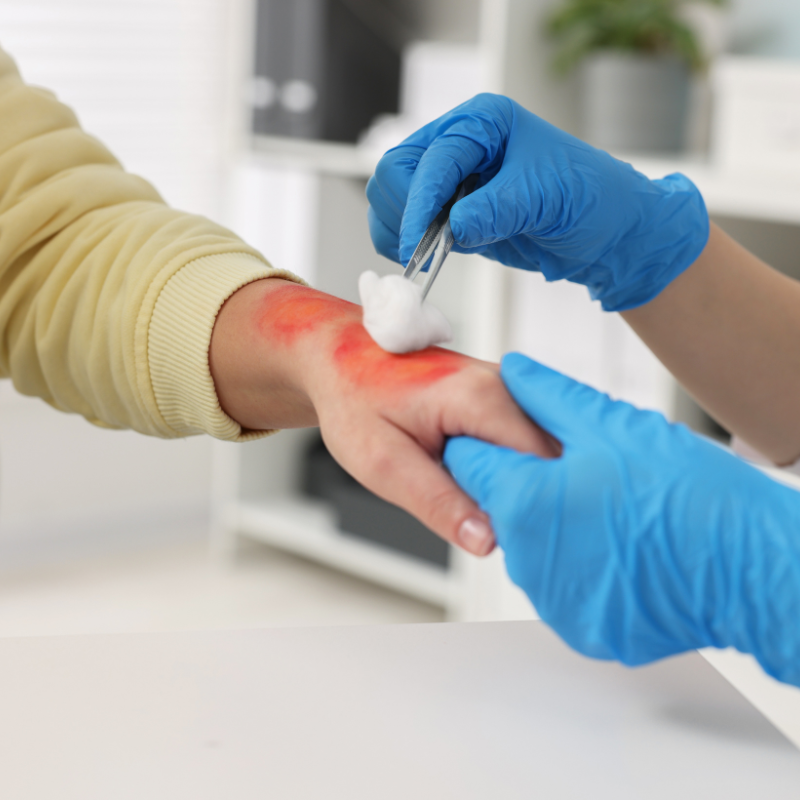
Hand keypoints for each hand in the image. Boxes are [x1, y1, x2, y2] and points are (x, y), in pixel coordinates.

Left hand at [210, 280, 557, 555]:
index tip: (511, 536)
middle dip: (530, 497)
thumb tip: (487, 539)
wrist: (340, 357)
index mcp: (481, 396)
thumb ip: (438, 502)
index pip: (543, 465)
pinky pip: (525, 442)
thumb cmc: (352, 397)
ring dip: (520, 484)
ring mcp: (505, 388)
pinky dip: (510, 469)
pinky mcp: (500, 397)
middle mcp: (503, 385)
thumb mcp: (383, 463)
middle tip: (486, 523)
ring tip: (474, 498)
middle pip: (551, 459)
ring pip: (542, 452)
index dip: (533, 506)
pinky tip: (479, 480)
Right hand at [367, 93, 708, 310]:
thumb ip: (497, 210)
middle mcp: (459, 143)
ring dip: (399, 229)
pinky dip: (403, 243)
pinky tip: (426, 258)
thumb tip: (453, 227)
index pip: (432, 159)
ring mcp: (450, 178)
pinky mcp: (448, 211)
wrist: (605, 234)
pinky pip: (403, 223)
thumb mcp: (546, 199)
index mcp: (483, 123)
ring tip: (428, 255)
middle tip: (422, 251)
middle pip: (397, 171)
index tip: (414, 245)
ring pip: (392, 197)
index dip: (418, 203)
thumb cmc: (588, 200)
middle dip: (404, 212)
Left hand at [444, 353, 799, 685]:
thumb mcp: (610, 425)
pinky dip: (579, 564)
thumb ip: (547, 395)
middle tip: (579, 470)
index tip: (514, 438)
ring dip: (553, 524)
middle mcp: (525, 559)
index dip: (490, 441)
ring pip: (530, 545)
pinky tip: (618, 543)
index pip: (467, 461)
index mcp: (523, 501)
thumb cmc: (686, 495)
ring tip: (607, 506)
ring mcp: (552, 600)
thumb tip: (515, 370)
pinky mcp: (580, 627)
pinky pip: (561, 584)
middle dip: (524, 483)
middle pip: (498, 505)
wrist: (749, 569)